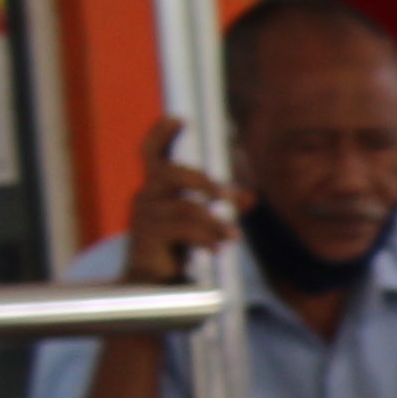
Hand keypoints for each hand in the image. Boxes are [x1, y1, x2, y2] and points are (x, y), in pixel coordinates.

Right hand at [117, 120, 236, 282]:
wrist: (150, 279)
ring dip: (215, 223)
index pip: (151, 153)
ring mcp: (144, 216)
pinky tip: (217, 249)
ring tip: (233, 237)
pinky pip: (181, 231)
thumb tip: (252, 197)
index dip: (161, 135)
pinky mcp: (146, 238)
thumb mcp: (202, 220)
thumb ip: (223, 206)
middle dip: (203, 181)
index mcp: (156, 186)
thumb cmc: (175, 242)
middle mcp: (146, 195)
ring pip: (184, 207)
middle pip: (169, 172)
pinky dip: (205, 239)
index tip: (177, 118)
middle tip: (231, 196)